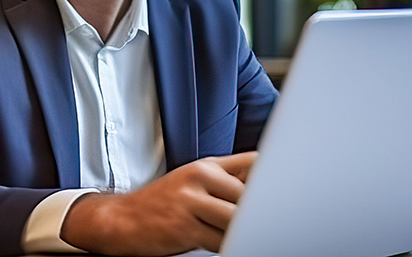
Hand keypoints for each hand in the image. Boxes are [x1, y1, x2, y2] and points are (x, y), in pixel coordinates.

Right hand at [60, 151, 256, 256]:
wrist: (123, 220)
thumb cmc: (164, 204)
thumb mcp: (193, 183)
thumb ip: (227, 181)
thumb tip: (268, 188)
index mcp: (207, 166)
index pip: (254, 163)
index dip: (274, 177)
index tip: (289, 192)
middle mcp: (199, 178)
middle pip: (250, 195)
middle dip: (260, 213)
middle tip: (271, 223)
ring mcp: (191, 201)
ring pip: (237, 220)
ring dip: (243, 232)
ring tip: (244, 235)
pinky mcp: (185, 227)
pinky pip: (221, 242)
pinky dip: (228, 247)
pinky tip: (223, 245)